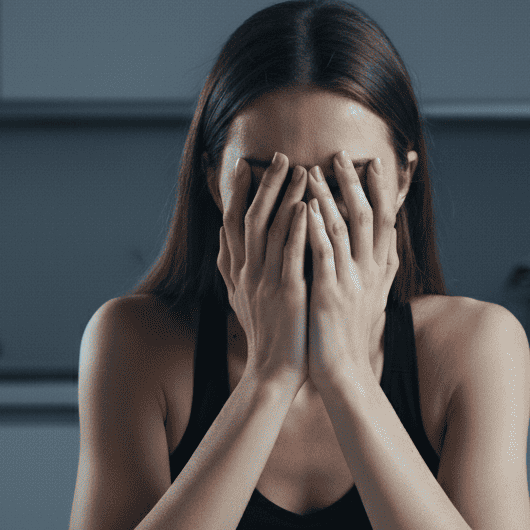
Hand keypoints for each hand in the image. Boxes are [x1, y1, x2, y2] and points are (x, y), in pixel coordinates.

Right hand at [217, 153, 309, 395]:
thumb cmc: (265, 334)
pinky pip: (291, 254)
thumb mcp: (240, 298)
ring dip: (285, 197)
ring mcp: (265, 282)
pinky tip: (307, 206)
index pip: (232, 223)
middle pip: (250, 217)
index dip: (237, 192)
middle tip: (280, 157)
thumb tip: (222, 234)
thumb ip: (230, 265)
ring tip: (301, 170)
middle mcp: (247, 272)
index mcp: (238, 272)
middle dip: (266, 185)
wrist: (273, 372)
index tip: (245, 165)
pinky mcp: (287, 293)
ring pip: (271, 230)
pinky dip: (297, 228)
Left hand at [304, 151, 398, 392]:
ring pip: (345, 227)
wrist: (344, 372)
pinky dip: (316, 227)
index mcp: (380, 270)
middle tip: (341, 155)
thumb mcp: (370, 297)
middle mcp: (371, 271)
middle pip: (368, 215)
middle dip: (355, 183)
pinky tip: (304, 207)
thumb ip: (373, 268)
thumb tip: (382, 243)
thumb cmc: (349, 334)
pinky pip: (324, 253)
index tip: (373, 163)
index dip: (381, 189)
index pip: (386, 220)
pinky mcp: (331, 294)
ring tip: (312, 170)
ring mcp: (352, 281)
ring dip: (329, 196)